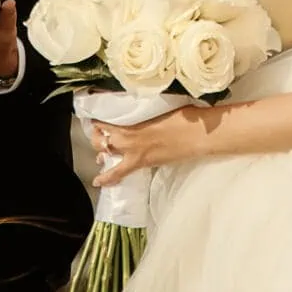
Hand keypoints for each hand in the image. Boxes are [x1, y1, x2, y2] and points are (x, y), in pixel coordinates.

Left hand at [91, 109, 207, 187]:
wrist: (195, 134)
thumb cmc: (183, 117)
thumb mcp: (160, 109)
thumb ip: (146, 113)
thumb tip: (141, 111)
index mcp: (133, 119)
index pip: (107, 121)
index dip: (99, 122)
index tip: (96, 121)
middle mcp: (129, 134)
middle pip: (103, 138)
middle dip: (98, 138)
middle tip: (99, 137)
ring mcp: (134, 150)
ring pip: (107, 152)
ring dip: (102, 153)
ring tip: (100, 157)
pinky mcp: (142, 162)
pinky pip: (119, 172)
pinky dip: (107, 177)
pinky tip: (97, 182)